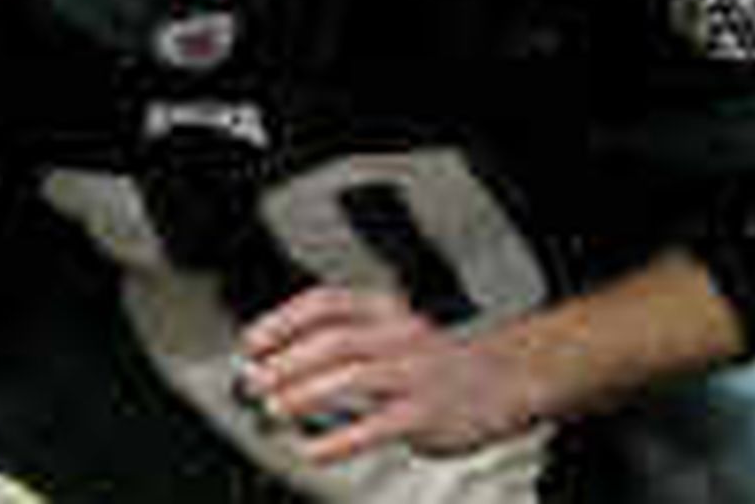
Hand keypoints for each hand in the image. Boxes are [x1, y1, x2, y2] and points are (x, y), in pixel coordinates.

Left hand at [237, 285, 548, 467]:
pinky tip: (313, 450)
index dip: (282, 321)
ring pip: (352, 376)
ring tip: (274, 410)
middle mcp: (398, 333)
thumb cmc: (433, 361)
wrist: (503, 379)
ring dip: (305, 394)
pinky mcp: (427, 414)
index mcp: (384, 308)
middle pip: (332, 339)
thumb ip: (345, 338)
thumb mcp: (391, 332)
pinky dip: (339, 439)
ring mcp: (415, 372)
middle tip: (254, 382)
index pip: (324, 302)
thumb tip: (279, 360)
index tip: (251, 344)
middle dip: (286, 362)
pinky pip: (377, 426)